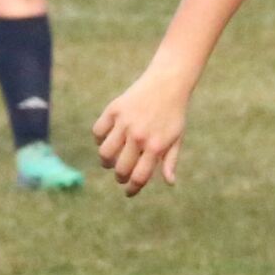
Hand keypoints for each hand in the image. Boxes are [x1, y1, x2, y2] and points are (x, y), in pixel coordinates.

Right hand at [93, 69, 190, 195]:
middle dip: (120, 177)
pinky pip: (97, 132)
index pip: (139, 177)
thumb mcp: (177, 137)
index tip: (129, 192)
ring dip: (107, 161)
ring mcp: (125, 122)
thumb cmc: (174, 113)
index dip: (132, 189)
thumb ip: (170, 160)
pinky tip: (107, 140)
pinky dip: (99, 139)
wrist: (168, 83)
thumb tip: (169, 182)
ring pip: (104, 153)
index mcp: (156, 145)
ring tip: (112, 160)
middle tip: (121, 175)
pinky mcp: (114, 110)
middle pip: (120, 169)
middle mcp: (139, 136)